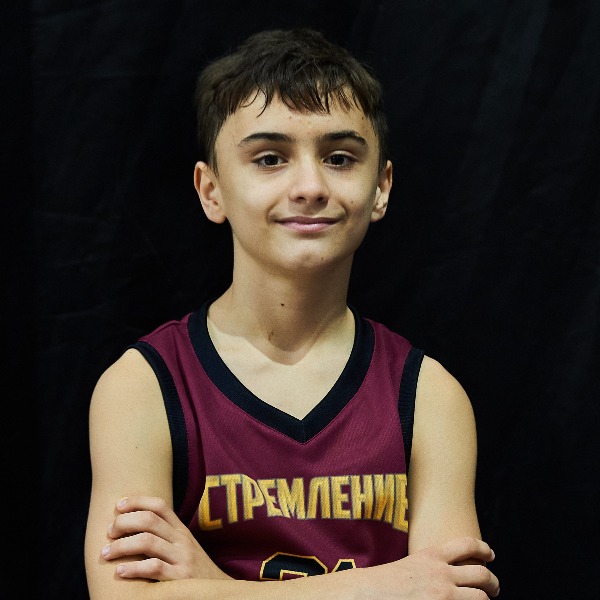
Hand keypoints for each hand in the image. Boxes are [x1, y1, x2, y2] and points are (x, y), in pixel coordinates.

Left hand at [100, 495, 229, 581]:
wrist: (218, 591)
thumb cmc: (193, 570)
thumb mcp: (183, 547)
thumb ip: (165, 536)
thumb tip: (131, 528)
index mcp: (181, 530)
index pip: (159, 505)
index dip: (137, 501)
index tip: (118, 505)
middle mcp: (182, 540)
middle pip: (149, 520)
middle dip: (124, 523)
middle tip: (108, 533)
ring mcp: (182, 558)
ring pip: (147, 541)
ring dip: (121, 546)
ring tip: (106, 553)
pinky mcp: (180, 578)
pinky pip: (154, 568)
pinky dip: (134, 568)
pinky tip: (120, 572)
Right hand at [354, 537, 499, 598]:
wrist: (368, 593)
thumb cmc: (384, 582)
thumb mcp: (410, 565)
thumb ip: (430, 566)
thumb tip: (446, 573)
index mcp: (432, 556)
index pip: (467, 545)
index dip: (483, 548)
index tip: (490, 555)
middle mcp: (442, 574)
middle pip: (482, 575)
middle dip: (493, 583)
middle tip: (494, 588)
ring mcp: (443, 596)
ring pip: (481, 598)